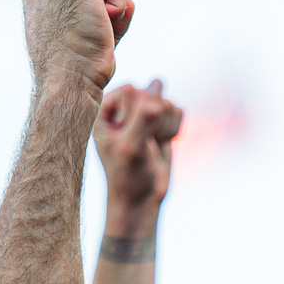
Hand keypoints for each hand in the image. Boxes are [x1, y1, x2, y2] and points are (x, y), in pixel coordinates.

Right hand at [22, 0, 131, 93]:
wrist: (67, 82)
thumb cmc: (74, 63)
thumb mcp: (80, 27)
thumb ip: (100, 5)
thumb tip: (130, 2)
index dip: (92, 9)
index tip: (74, 32)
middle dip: (104, 9)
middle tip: (84, 35)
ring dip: (112, 11)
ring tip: (89, 30)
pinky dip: (118, 12)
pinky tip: (96, 25)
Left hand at [95, 81, 181, 212]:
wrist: (141, 199)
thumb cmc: (128, 175)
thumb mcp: (131, 147)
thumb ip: (143, 117)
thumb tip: (158, 85)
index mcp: (104, 110)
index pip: (130, 91)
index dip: (136, 115)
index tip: (129, 138)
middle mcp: (123, 108)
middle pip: (151, 94)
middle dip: (155, 121)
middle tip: (144, 144)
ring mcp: (144, 112)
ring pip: (167, 102)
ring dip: (166, 127)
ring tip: (152, 145)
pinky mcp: (161, 120)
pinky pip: (178, 110)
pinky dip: (175, 129)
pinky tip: (162, 143)